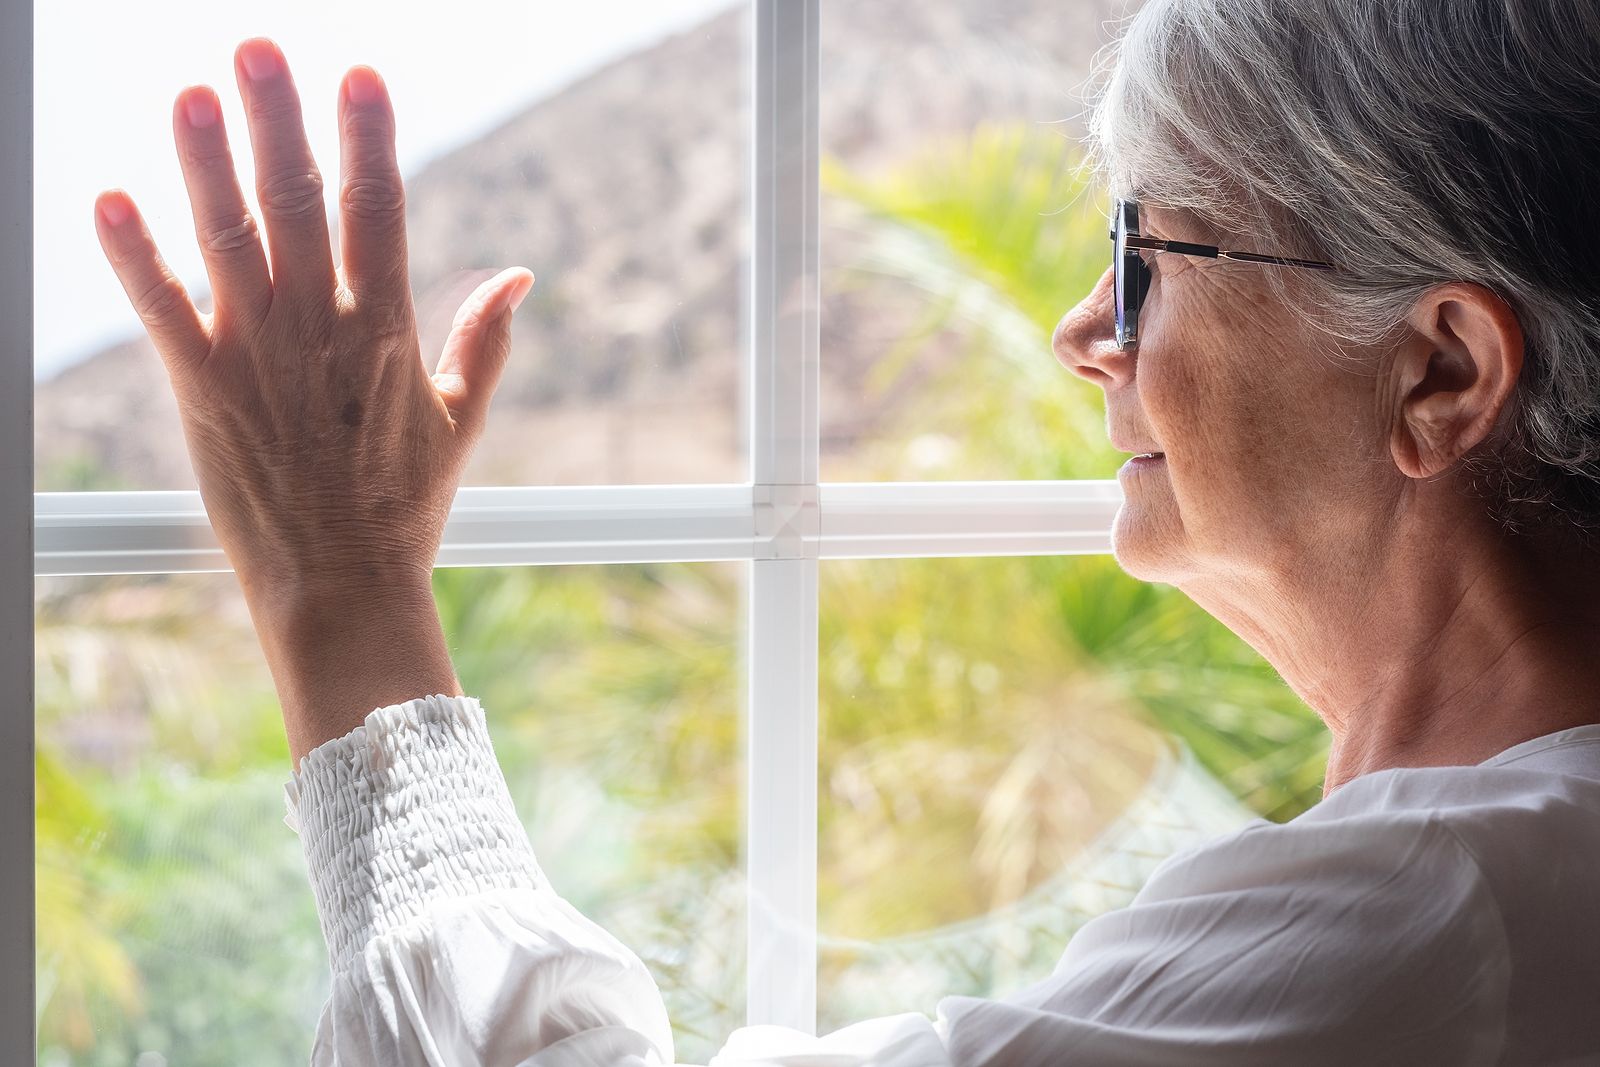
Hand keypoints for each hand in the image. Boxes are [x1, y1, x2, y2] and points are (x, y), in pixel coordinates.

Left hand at [93, 37, 532, 615]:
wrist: (345, 588)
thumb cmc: (403, 509)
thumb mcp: (459, 422)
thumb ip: (484, 341)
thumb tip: (520, 275)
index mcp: (387, 329)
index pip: (378, 211)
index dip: (368, 138)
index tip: (358, 74)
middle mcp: (323, 329)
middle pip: (298, 203)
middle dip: (279, 120)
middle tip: (257, 49)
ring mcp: (260, 358)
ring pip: (230, 240)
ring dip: (206, 164)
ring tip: (191, 93)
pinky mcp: (204, 393)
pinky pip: (163, 314)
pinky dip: (134, 258)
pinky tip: (110, 199)